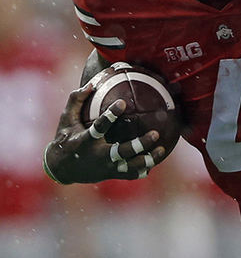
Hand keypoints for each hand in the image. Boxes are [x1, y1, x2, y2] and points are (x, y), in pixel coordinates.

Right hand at [45, 78, 165, 183]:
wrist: (60, 168)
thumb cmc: (65, 137)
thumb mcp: (66, 118)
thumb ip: (77, 99)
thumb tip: (92, 83)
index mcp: (85, 140)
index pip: (99, 126)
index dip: (110, 115)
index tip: (123, 102)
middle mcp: (97, 155)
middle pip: (121, 151)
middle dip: (139, 144)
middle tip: (155, 133)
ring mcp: (105, 167)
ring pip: (129, 166)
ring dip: (147, 159)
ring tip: (162, 149)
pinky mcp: (111, 174)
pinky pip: (129, 174)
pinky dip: (142, 169)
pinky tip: (155, 160)